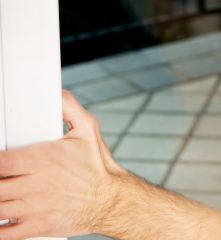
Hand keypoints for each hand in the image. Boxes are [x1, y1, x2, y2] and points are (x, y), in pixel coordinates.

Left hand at [0, 91, 123, 238]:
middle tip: (0, 176)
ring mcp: (35, 208)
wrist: (112, 200)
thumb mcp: (88, 128)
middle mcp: (37, 184)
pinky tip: (0, 219)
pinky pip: (7, 235)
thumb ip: (68, 106)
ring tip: (1, 191)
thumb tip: (56, 92)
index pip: (2, 161)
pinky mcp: (38, 227)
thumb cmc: (98, 166)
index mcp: (44, 159)